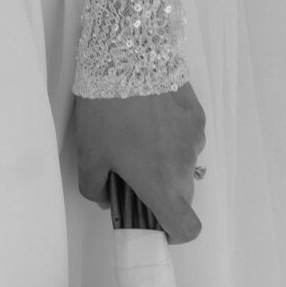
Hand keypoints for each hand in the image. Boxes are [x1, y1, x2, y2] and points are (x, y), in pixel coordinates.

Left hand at [74, 82, 206, 242]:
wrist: (127, 54)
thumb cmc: (106, 109)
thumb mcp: (89, 152)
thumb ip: (95, 187)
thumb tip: (107, 199)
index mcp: (161, 184)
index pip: (187, 227)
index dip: (173, 232)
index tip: (154, 219)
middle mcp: (185, 165)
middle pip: (182, 194)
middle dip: (161, 189)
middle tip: (133, 167)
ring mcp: (195, 137)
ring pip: (184, 161)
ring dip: (166, 157)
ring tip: (139, 130)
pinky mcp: (197, 112)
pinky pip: (187, 135)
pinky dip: (173, 133)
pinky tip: (151, 111)